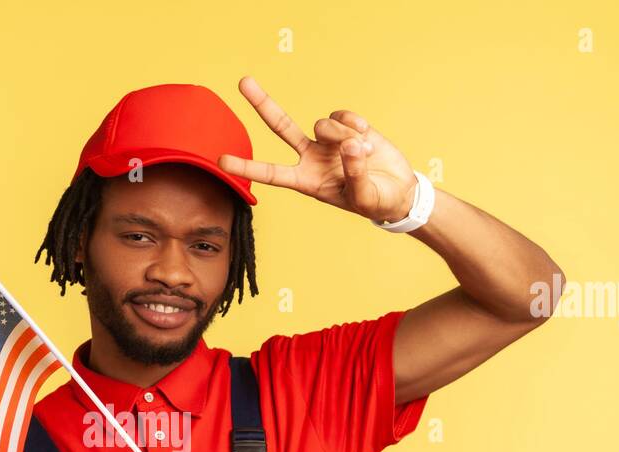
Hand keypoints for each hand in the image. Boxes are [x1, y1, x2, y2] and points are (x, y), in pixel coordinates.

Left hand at [217, 75, 416, 222]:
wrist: (397, 191)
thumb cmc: (375, 201)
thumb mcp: (364, 198)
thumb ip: (355, 174)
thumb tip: (350, 145)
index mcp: (306, 181)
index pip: (270, 173)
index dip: (246, 167)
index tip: (220, 161)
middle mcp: (310, 157)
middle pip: (281, 126)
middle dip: (262, 103)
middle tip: (243, 81)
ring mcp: (327, 140)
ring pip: (323, 124)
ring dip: (343, 136)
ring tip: (362, 152)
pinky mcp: (346, 127)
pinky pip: (341, 115)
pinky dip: (354, 124)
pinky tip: (366, 136)